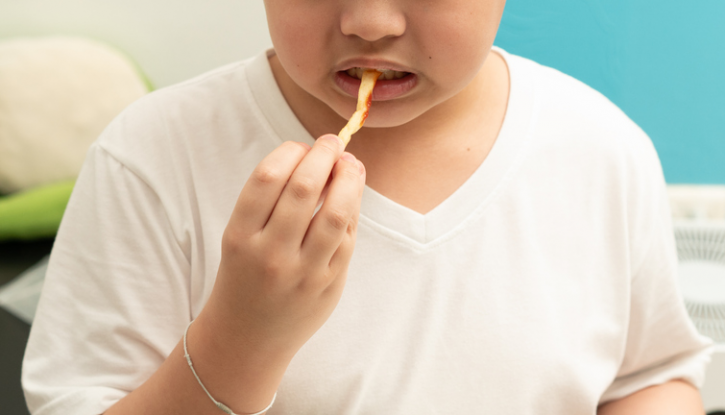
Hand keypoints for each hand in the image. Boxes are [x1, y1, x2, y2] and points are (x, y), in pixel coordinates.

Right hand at [202, 134, 364, 357]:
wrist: (247, 338)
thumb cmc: (244, 276)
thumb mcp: (241, 237)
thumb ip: (272, 200)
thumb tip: (320, 158)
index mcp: (239, 236)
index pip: (268, 176)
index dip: (291, 151)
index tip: (301, 145)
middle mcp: (269, 253)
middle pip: (304, 187)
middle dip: (323, 155)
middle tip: (331, 143)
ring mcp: (302, 272)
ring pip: (335, 212)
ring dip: (348, 178)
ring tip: (349, 164)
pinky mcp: (328, 285)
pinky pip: (347, 238)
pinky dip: (351, 210)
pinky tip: (349, 198)